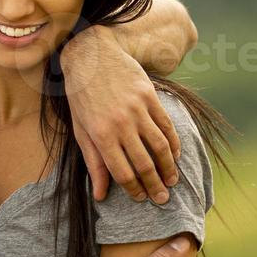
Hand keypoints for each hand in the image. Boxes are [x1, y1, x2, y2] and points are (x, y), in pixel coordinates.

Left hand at [61, 26, 180, 203]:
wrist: (90, 56)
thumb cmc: (81, 97)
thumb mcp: (81, 130)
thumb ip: (94, 163)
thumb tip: (101, 195)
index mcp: (101, 135)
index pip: (123, 172)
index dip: (134, 189)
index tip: (141, 198)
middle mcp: (121, 124)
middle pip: (144, 164)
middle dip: (154, 185)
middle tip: (162, 199)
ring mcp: (137, 109)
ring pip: (160, 147)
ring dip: (168, 168)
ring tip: (172, 181)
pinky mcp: (150, 96)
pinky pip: (166, 125)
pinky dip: (173, 143)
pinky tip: (175, 156)